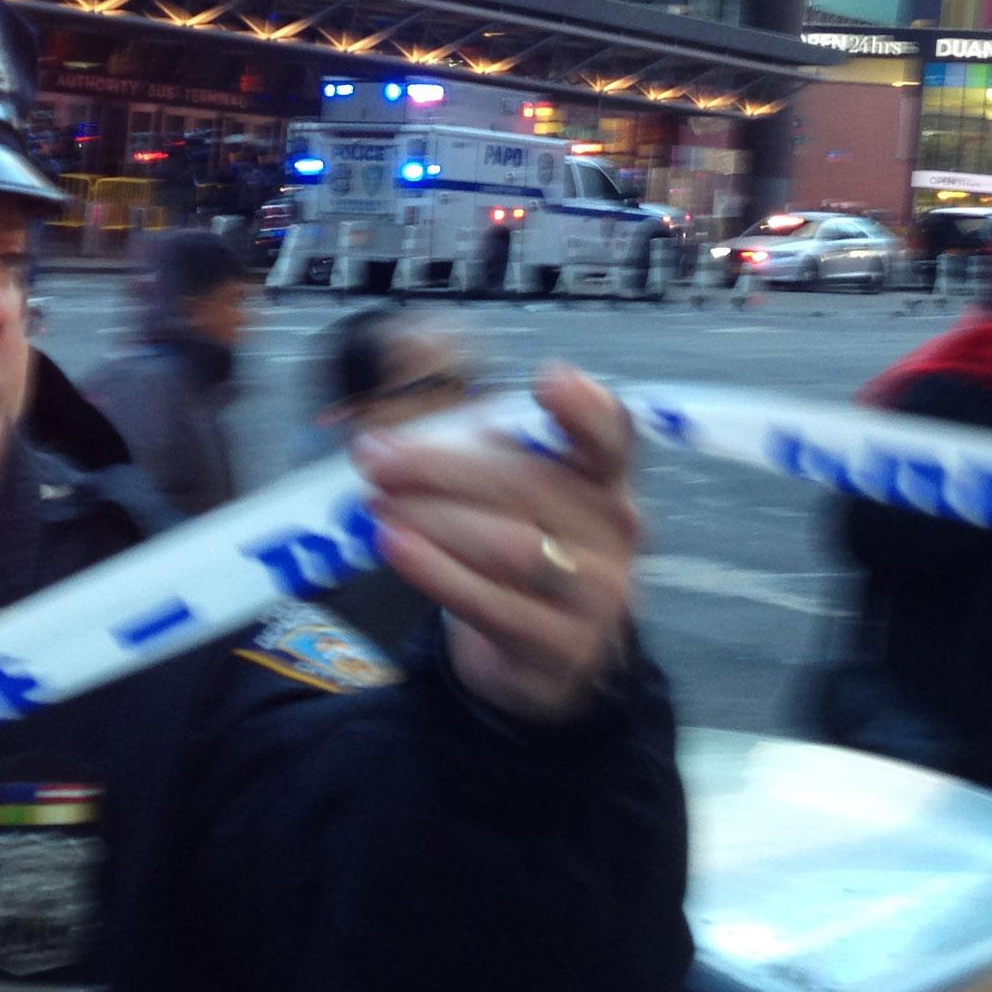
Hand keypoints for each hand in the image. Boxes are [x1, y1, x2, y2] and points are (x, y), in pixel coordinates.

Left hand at [357, 363, 641, 723]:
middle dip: (444, 468)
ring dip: (434, 519)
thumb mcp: (489, 473)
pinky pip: (494, 605)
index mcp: (603, 474)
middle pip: (531, 486)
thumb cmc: (510, 538)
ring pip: (510, 546)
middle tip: (378, 459)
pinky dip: (437, 572)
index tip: (550, 380)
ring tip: (378, 503)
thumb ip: (452, 412)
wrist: (536, 650)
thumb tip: (404, 341)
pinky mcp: (561, 646)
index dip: (584, 408)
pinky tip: (394, 546)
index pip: (610, 434)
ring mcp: (596, 593)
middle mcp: (613, 529)